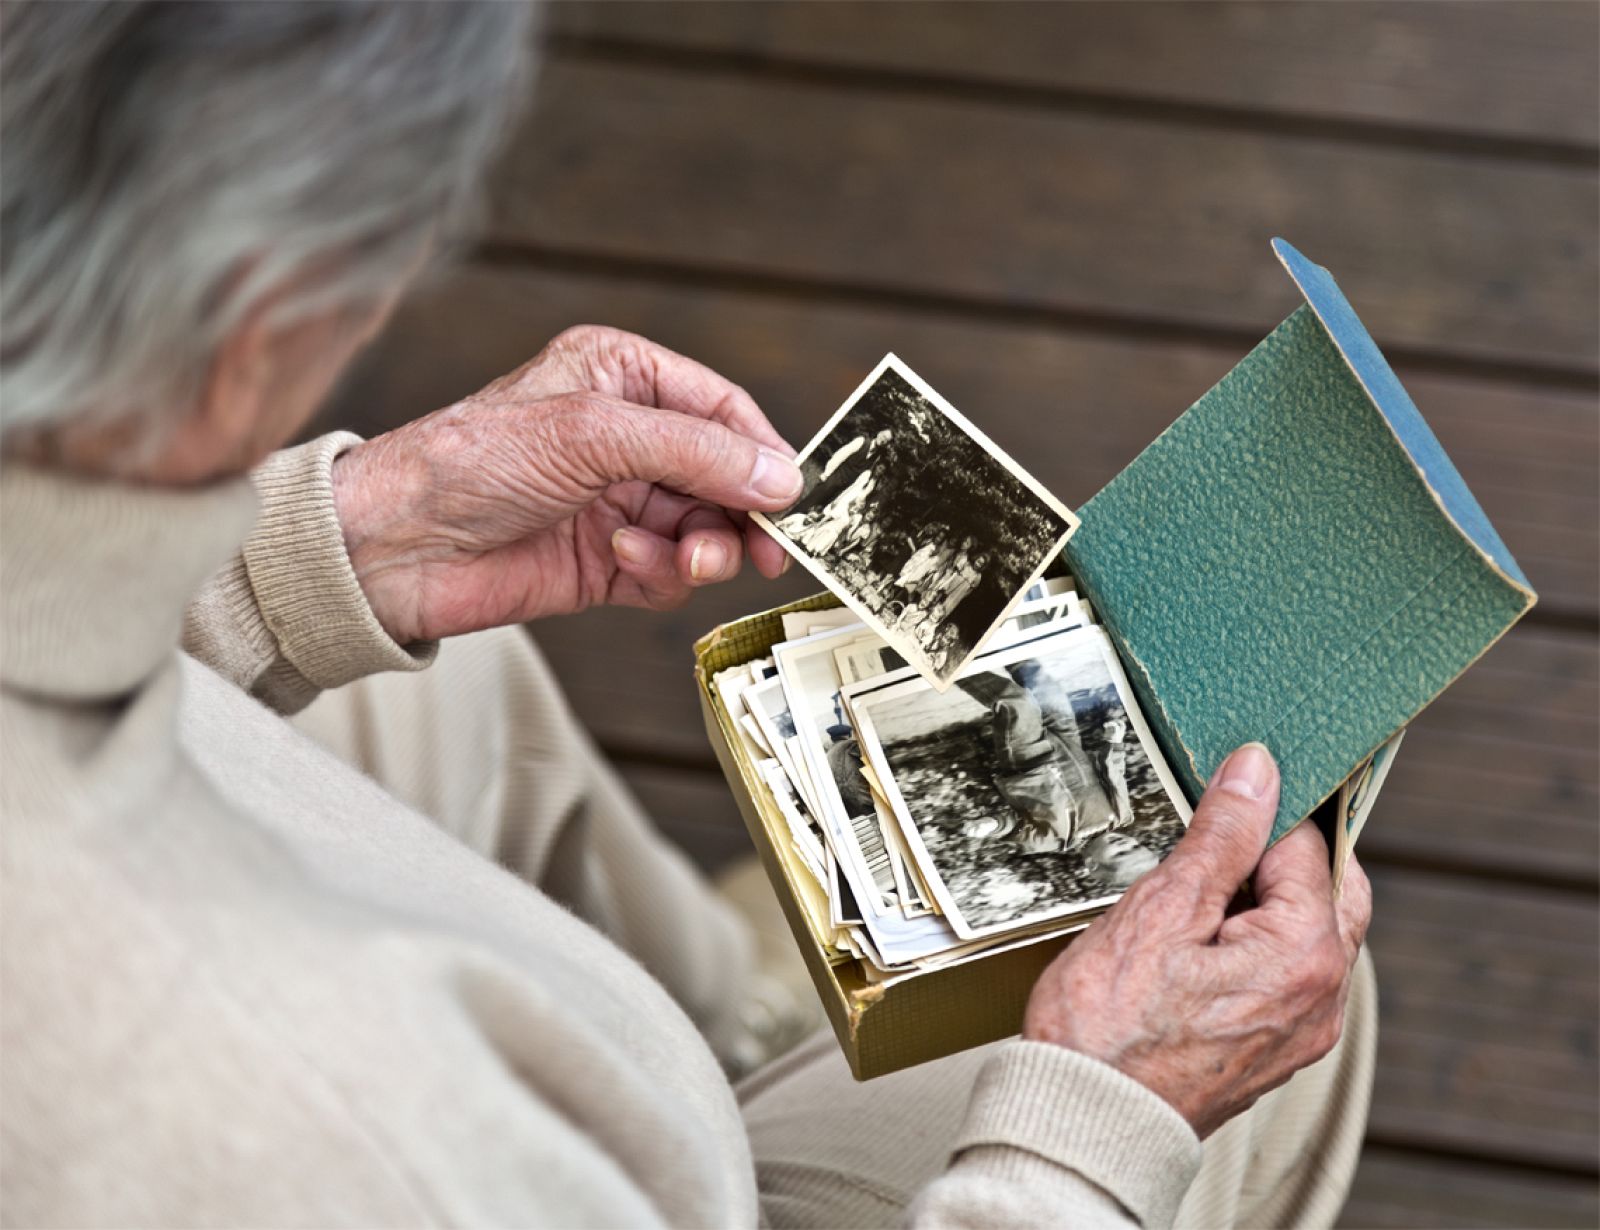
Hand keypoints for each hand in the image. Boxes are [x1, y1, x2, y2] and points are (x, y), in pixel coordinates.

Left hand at [330, 326, 801, 643]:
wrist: (391, 548)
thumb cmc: (469, 462)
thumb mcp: (591, 436)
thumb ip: (694, 454)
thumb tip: (781, 478)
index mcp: (621, 376)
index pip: (721, 409)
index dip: (762, 452)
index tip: (793, 498)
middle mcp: (624, 435)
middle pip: (723, 475)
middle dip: (741, 512)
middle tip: (765, 550)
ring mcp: (617, 500)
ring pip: (703, 528)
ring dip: (702, 548)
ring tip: (686, 559)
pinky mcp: (605, 560)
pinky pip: (668, 570)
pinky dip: (661, 572)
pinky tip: (625, 558)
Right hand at [1022, 742, 1371, 1137]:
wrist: (1084, 1119)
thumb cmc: (1110, 1026)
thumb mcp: (1163, 907)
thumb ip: (1221, 835)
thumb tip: (1256, 772)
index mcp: (1306, 954)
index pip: (1307, 845)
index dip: (1258, 812)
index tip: (1213, 801)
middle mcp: (1322, 997)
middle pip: (1331, 890)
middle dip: (1282, 853)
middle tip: (1216, 837)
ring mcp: (1301, 1031)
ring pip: (1310, 934)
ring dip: (1268, 900)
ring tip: (1194, 895)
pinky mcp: (1272, 1052)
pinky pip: (1287, 976)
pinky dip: (1257, 944)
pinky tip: (1197, 944)